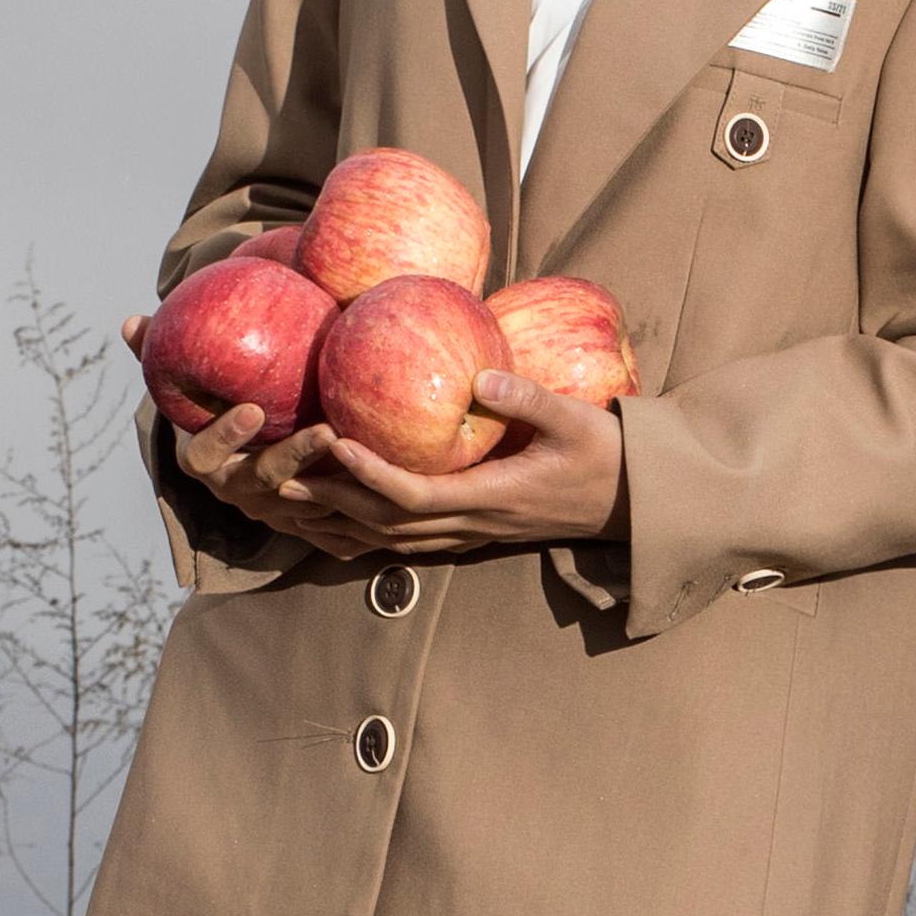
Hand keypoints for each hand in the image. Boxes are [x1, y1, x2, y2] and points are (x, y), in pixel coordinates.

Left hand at [216, 371, 624, 563]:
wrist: (636, 504)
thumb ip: (529, 399)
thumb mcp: (578, 420)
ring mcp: (473, 534)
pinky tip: (336, 519)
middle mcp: (475, 525)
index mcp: (494, 497)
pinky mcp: (474, 533)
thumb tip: (479, 376)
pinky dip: (366, 533)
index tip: (332, 440)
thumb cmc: (610, 456)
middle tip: (280, 472)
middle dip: (333, 501)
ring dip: (340, 522)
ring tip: (291, 495)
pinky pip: (408, 540)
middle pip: (387, 524)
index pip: (416, 495)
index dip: (369, 473)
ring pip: (391, 540)